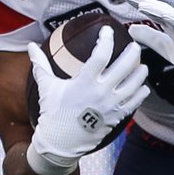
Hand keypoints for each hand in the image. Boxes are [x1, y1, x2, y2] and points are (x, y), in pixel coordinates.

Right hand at [26, 26, 147, 174]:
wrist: (60, 143)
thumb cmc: (53, 114)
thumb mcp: (47, 87)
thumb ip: (41, 64)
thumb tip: (31, 47)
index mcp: (85, 82)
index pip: (101, 54)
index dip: (106, 38)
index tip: (107, 31)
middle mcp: (101, 92)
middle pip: (125, 65)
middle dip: (132, 51)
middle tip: (134, 45)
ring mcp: (111, 105)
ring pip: (135, 83)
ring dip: (140, 71)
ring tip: (140, 64)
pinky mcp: (117, 117)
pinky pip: (135, 101)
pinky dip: (141, 92)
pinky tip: (142, 86)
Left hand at [120, 0, 173, 84]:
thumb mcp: (167, 49)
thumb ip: (151, 39)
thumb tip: (131, 30)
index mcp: (171, 26)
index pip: (152, 11)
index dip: (137, 2)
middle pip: (157, 8)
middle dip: (141, 0)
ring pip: (169, 14)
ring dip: (154, 7)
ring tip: (138, 2)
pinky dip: (171, 18)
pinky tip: (161, 14)